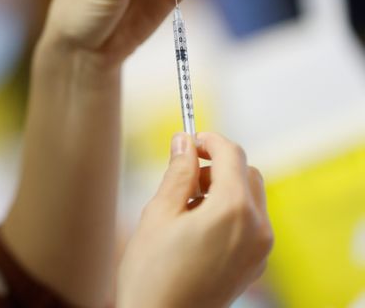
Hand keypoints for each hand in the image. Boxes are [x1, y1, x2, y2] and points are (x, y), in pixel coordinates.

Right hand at [117, 132, 273, 307]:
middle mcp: (256, 228)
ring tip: (185, 208)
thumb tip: (184, 141)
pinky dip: (229, 212)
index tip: (187, 140)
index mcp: (233, 210)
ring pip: (250, 198)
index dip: (209, 139)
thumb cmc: (152, 274)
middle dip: (217, 165)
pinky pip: (249, 223)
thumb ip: (177, 173)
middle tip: (182, 177)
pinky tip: (196, 228)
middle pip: (247, 173)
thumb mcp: (158, 213)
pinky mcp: (254, 265)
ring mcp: (259, 249)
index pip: (231, 154)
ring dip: (223, 189)